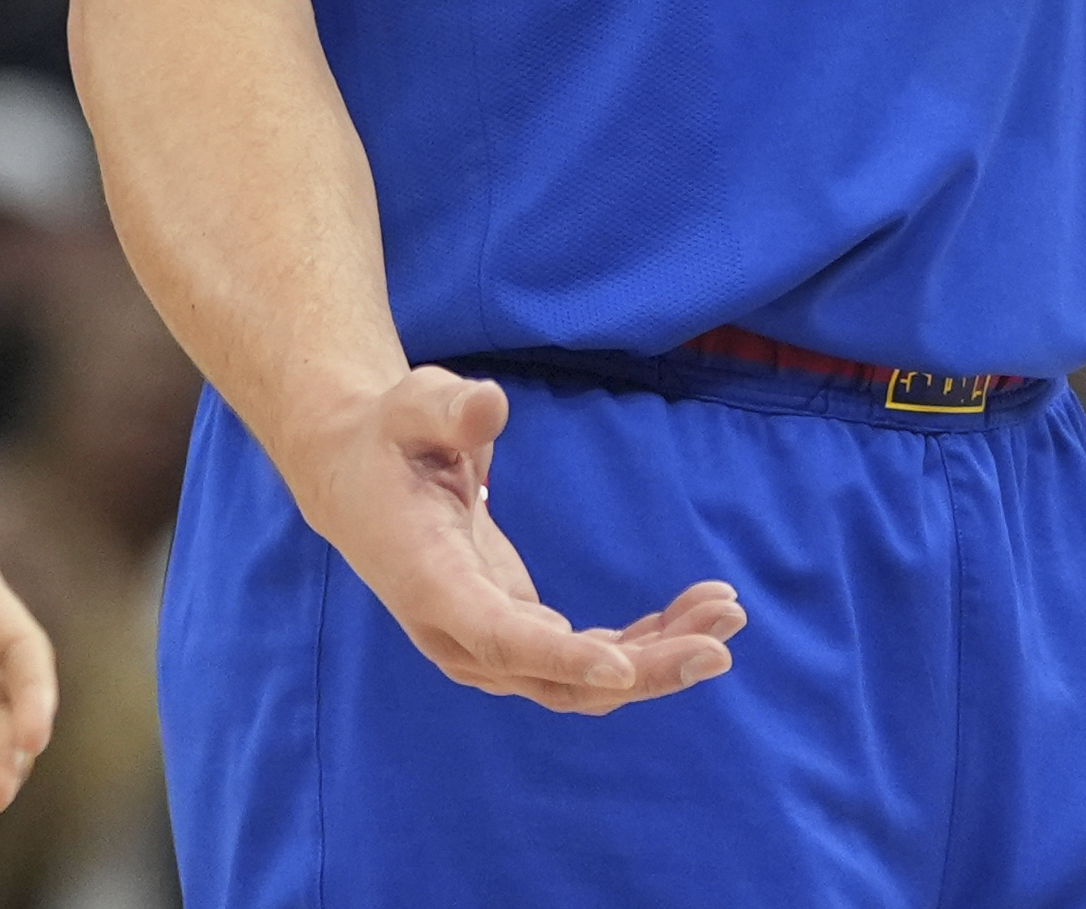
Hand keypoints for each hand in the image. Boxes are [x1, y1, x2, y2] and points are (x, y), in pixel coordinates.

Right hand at [297, 365, 743, 713]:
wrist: (358, 477)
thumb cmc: (391, 436)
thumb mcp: (412, 404)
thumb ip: (448, 409)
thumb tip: (489, 407)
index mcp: (429, 581)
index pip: (496, 636)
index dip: (560, 658)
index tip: (621, 670)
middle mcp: (457, 632)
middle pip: (555, 678)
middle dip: (642, 669)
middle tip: (721, 643)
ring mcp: (489, 644)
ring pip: (580, 681)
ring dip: (657, 658)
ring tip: (728, 615)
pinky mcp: (517, 634)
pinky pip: (587, 659)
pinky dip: (644, 643)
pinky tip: (696, 612)